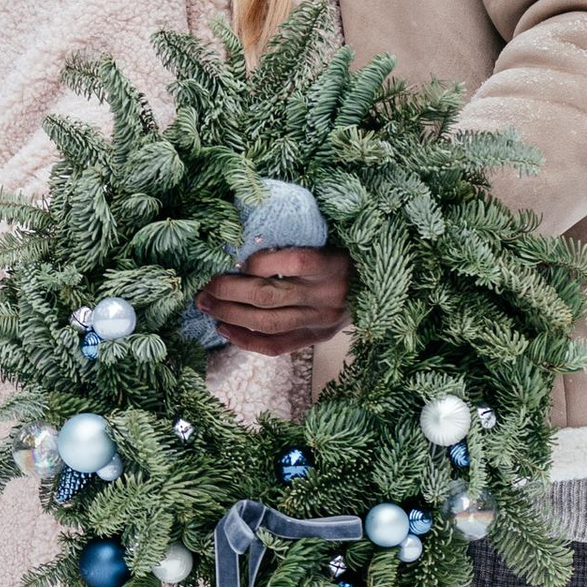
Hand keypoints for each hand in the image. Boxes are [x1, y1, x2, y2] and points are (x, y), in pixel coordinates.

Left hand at [196, 243, 352, 356]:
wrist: (381, 287)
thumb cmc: (344, 257)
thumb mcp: (329, 241)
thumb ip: (296, 243)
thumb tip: (244, 246)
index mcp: (335, 263)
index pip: (294, 261)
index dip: (259, 261)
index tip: (237, 258)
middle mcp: (329, 295)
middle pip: (270, 295)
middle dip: (229, 290)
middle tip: (205, 287)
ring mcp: (323, 321)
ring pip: (268, 323)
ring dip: (230, 315)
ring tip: (207, 306)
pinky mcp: (317, 338)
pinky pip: (276, 346)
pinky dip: (246, 340)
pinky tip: (225, 330)